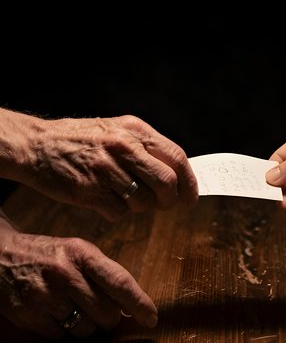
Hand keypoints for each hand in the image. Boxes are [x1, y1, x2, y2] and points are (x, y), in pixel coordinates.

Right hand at [0, 216, 156, 338]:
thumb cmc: (47, 256)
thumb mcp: (75, 251)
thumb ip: (103, 275)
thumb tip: (132, 308)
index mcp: (81, 253)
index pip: (120, 282)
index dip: (140, 304)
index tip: (152, 320)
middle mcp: (64, 274)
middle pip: (106, 313)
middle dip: (109, 317)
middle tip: (98, 308)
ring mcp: (45, 297)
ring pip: (86, 330)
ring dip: (86, 326)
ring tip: (72, 308)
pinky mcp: (29, 316)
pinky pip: (63, 337)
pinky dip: (64, 331)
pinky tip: (54, 313)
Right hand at [2, 110, 197, 220]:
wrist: (36, 145)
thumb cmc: (79, 140)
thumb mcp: (115, 129)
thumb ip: (144, 147)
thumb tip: (175, 173)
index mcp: (134, 130)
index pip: (176, 157)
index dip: (189, 182)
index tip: (190, 198)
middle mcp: (123, 147)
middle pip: (166, 183)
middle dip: (169, 200)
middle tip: (162, 205)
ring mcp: (106, 169)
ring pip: (144, 202)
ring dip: (140, 207)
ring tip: (125, 198)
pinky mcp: (90, 191)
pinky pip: (119, 212)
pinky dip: (118, 212)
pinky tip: (105, 201)